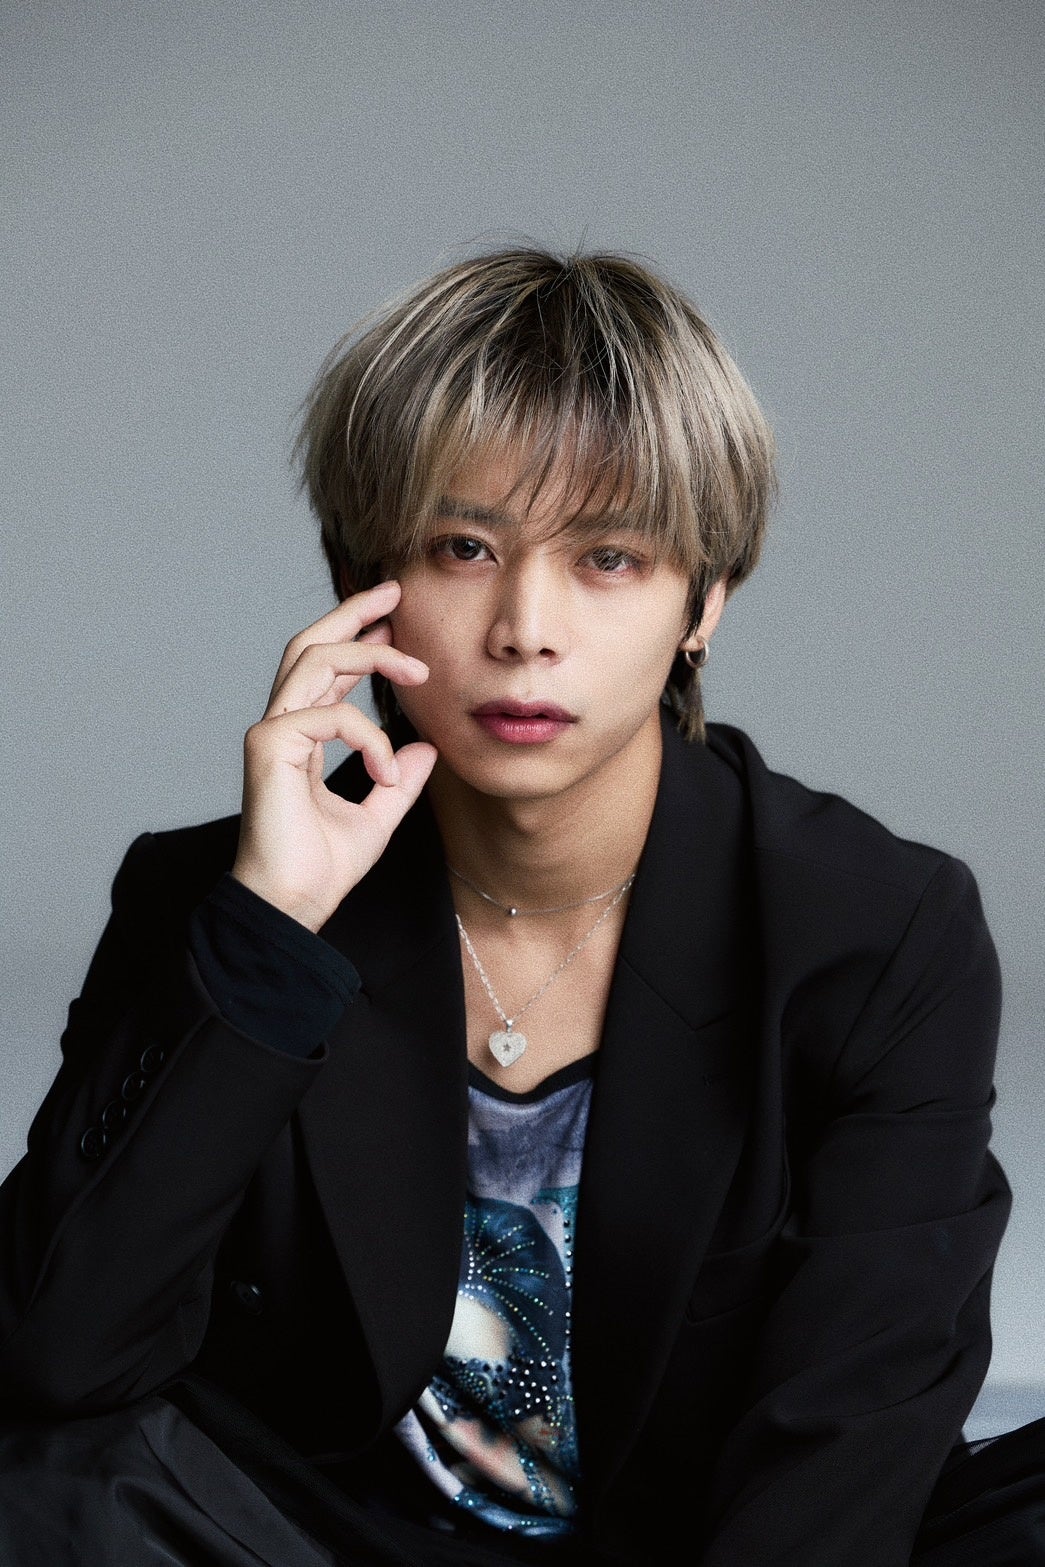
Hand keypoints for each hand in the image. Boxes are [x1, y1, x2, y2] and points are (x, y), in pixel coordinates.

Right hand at [230, 581, 436, 930]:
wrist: (292, 906)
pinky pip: (330, 715)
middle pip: (312, 643)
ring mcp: (271, 732)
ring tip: (417, 667)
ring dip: (370, 653)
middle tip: (395, 592)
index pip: (326, 668)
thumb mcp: (378, 817)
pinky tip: (384, 769)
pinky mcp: (269, 746)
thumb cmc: (321, 868)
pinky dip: (368, 737)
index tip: (395, 620)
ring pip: (316, 659)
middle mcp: (282, 725)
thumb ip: (398, 781)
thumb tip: (425, 749)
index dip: (359, 637)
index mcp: (302, 736)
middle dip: (354, 612)